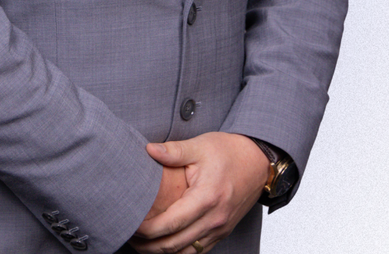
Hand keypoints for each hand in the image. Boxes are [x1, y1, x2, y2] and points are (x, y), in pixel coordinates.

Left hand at [130, 132, 269, 253]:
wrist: (258, 161)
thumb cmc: (230, 151)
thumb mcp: (200, 146)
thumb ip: (174, 151)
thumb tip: (149, 149)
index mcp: (207, 197)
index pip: (171, 224)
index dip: (148, 229)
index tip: (132, 224)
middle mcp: (214, 218)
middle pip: (174, 245)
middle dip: (148, 245)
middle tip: (130, 236)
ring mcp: (219, 228)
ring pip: (185, 253)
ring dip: (162, 252)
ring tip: (143, 243)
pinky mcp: (222, 232)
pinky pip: (198, 251)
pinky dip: (179, 251)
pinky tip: (165, 244)